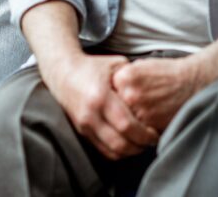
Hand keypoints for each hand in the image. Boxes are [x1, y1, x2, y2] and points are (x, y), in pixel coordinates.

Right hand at [41, 53, 159, 159]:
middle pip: (120, 143)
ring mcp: (84, 125)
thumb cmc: (92, 67)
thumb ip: (133, 77)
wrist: (62, 72)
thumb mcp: (114, 64)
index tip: (155, 132)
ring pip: (112, 151)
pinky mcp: (82, 132)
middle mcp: (90, 114)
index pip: (126, 124)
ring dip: (130, 152)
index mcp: (100, 96)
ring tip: (141, 144)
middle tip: (152, 140)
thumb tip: (154, 89)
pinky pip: (103, 151)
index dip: (144, 133)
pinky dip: (118, 152)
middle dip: (140, 146)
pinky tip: (128, 144)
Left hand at [111, 54, 211, 131]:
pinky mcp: (150, 124)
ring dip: (129, 121)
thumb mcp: (140, 66)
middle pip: (113, 108)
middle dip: (118, 109)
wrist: (191, 82)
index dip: (112, 96)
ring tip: (142, 112)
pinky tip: (150, 119)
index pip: (106, 91)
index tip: (116, 97)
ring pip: (124, 121)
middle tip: (130, 106)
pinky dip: (141, 128)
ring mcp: (139, 110)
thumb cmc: (167, 73)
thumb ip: (122, 77)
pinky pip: (137, 130)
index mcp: (123, 76)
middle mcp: (128, 94)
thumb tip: (108, 89)